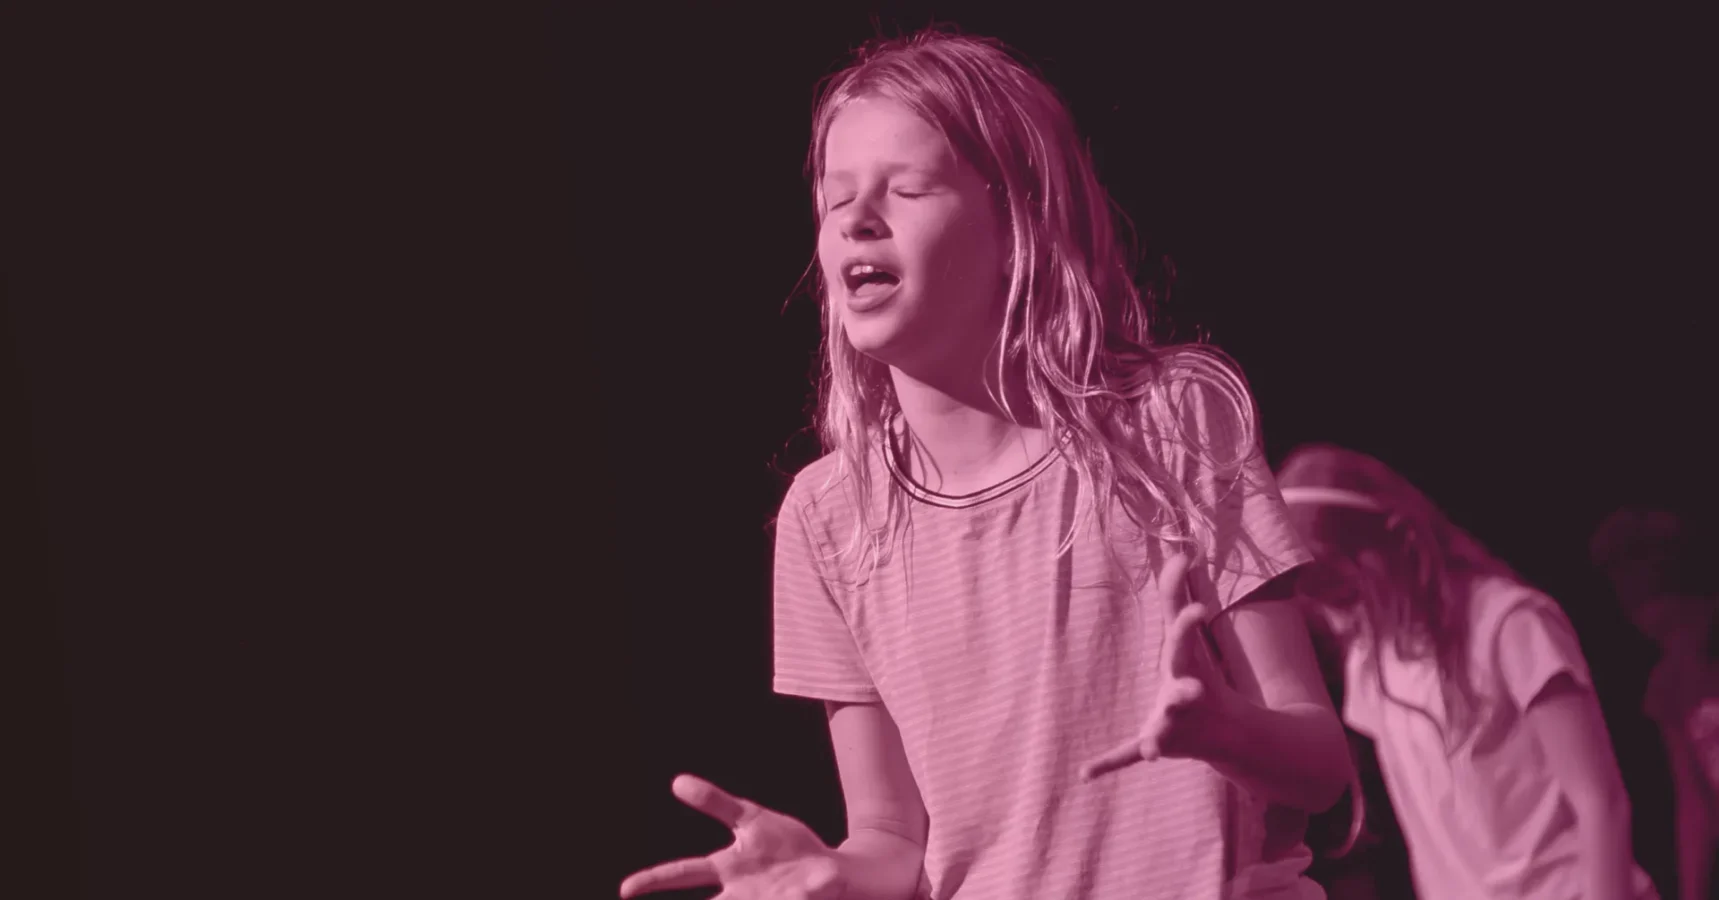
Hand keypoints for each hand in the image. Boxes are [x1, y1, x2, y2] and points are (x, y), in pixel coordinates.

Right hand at [620, 774, 843, 898]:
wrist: (831, 871)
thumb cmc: (785, 845)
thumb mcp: (751, 818)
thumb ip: (716, 803)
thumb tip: (676, 782)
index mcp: (728, 868)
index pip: (683, 873)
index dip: (653, 880)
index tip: (624, 890)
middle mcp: (741, 892)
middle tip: (631, 894)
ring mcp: (765, 899)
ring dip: (749, 898)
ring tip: (771, 894)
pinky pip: (792, 897)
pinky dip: (796, 894)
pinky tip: (798, 891)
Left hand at [1081, 553, 1232, 777]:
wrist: (1228, 732)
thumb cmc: (1199, 672)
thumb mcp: (1188, 636)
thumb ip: (1178, 594)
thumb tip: (1182, 550)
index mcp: (1188, 667)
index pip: (1187, 641)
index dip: (1188, 624)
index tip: (1195, 608)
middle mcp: (1184, 698)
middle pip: (1186, 696)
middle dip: (1187, 695)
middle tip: (1193, 694)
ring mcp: (1172, 726)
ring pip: (1163, 733)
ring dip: (1157, 738)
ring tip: (1154, 745)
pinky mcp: (1155, 745)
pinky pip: (1128, 756)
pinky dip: (1108, 764)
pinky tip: (1085, 773)